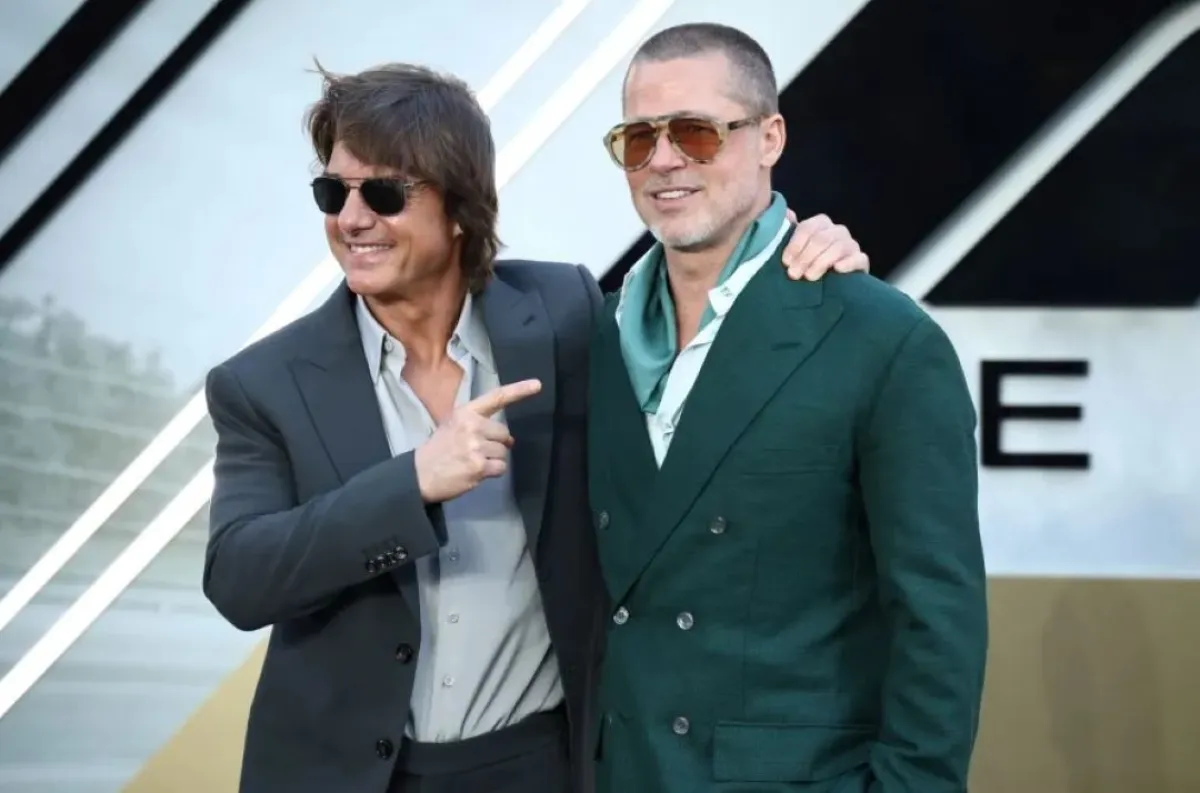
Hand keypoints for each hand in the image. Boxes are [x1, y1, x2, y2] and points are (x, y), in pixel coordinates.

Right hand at [414, 378, 540, 502]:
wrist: (420, 474)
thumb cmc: (439, 449)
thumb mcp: (453, 425)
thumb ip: (478, 424)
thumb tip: (508, 438)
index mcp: (466, 413)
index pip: (496, 397)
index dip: (519, 391)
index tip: (537, 385)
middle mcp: (472, 426)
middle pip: (504, 433)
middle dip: (496, 443)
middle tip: (476, 451)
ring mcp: (476, 446)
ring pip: (503, 452)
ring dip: (492, 459)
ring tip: (472, 462)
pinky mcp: (479, 466)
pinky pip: (500, 468)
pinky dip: (492, 472)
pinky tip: (476, 472)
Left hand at [781, 210, 869, 280]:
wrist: (830, 285)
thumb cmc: (808, 263)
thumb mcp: (795, 249)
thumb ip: (789, 231)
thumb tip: (787, 214)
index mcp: (821, 223)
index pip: (807, 228)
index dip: (795, 245)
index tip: (786, 262)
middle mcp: (838, 231)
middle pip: (821, 239)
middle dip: (805, 257)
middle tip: (793, 274)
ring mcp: (851, 245)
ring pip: (838, 247)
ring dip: (821, 262)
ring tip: (809, 277)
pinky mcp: (861, 261)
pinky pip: (858, 258)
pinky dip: (848, 263)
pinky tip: (837, 269)